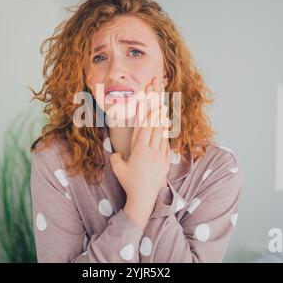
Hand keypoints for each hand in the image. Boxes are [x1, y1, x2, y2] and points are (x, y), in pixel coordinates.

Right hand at [110, 77, 170, 204]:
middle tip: (155, 84)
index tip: (147, 94)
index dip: (147, 108)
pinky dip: (164, 128)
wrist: (144, 198)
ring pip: (162, 128)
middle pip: (155, 121)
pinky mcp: (166, 159)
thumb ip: (116, 155)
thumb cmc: (129, 183)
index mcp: (140, 149)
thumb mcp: (118, 168)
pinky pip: (166, 140)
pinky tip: (163, 119)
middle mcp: (152, 149)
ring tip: (161, 97)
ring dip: (161, 113)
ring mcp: (161, 153)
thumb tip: (116, 150)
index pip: (145, 124)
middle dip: (155, 101)